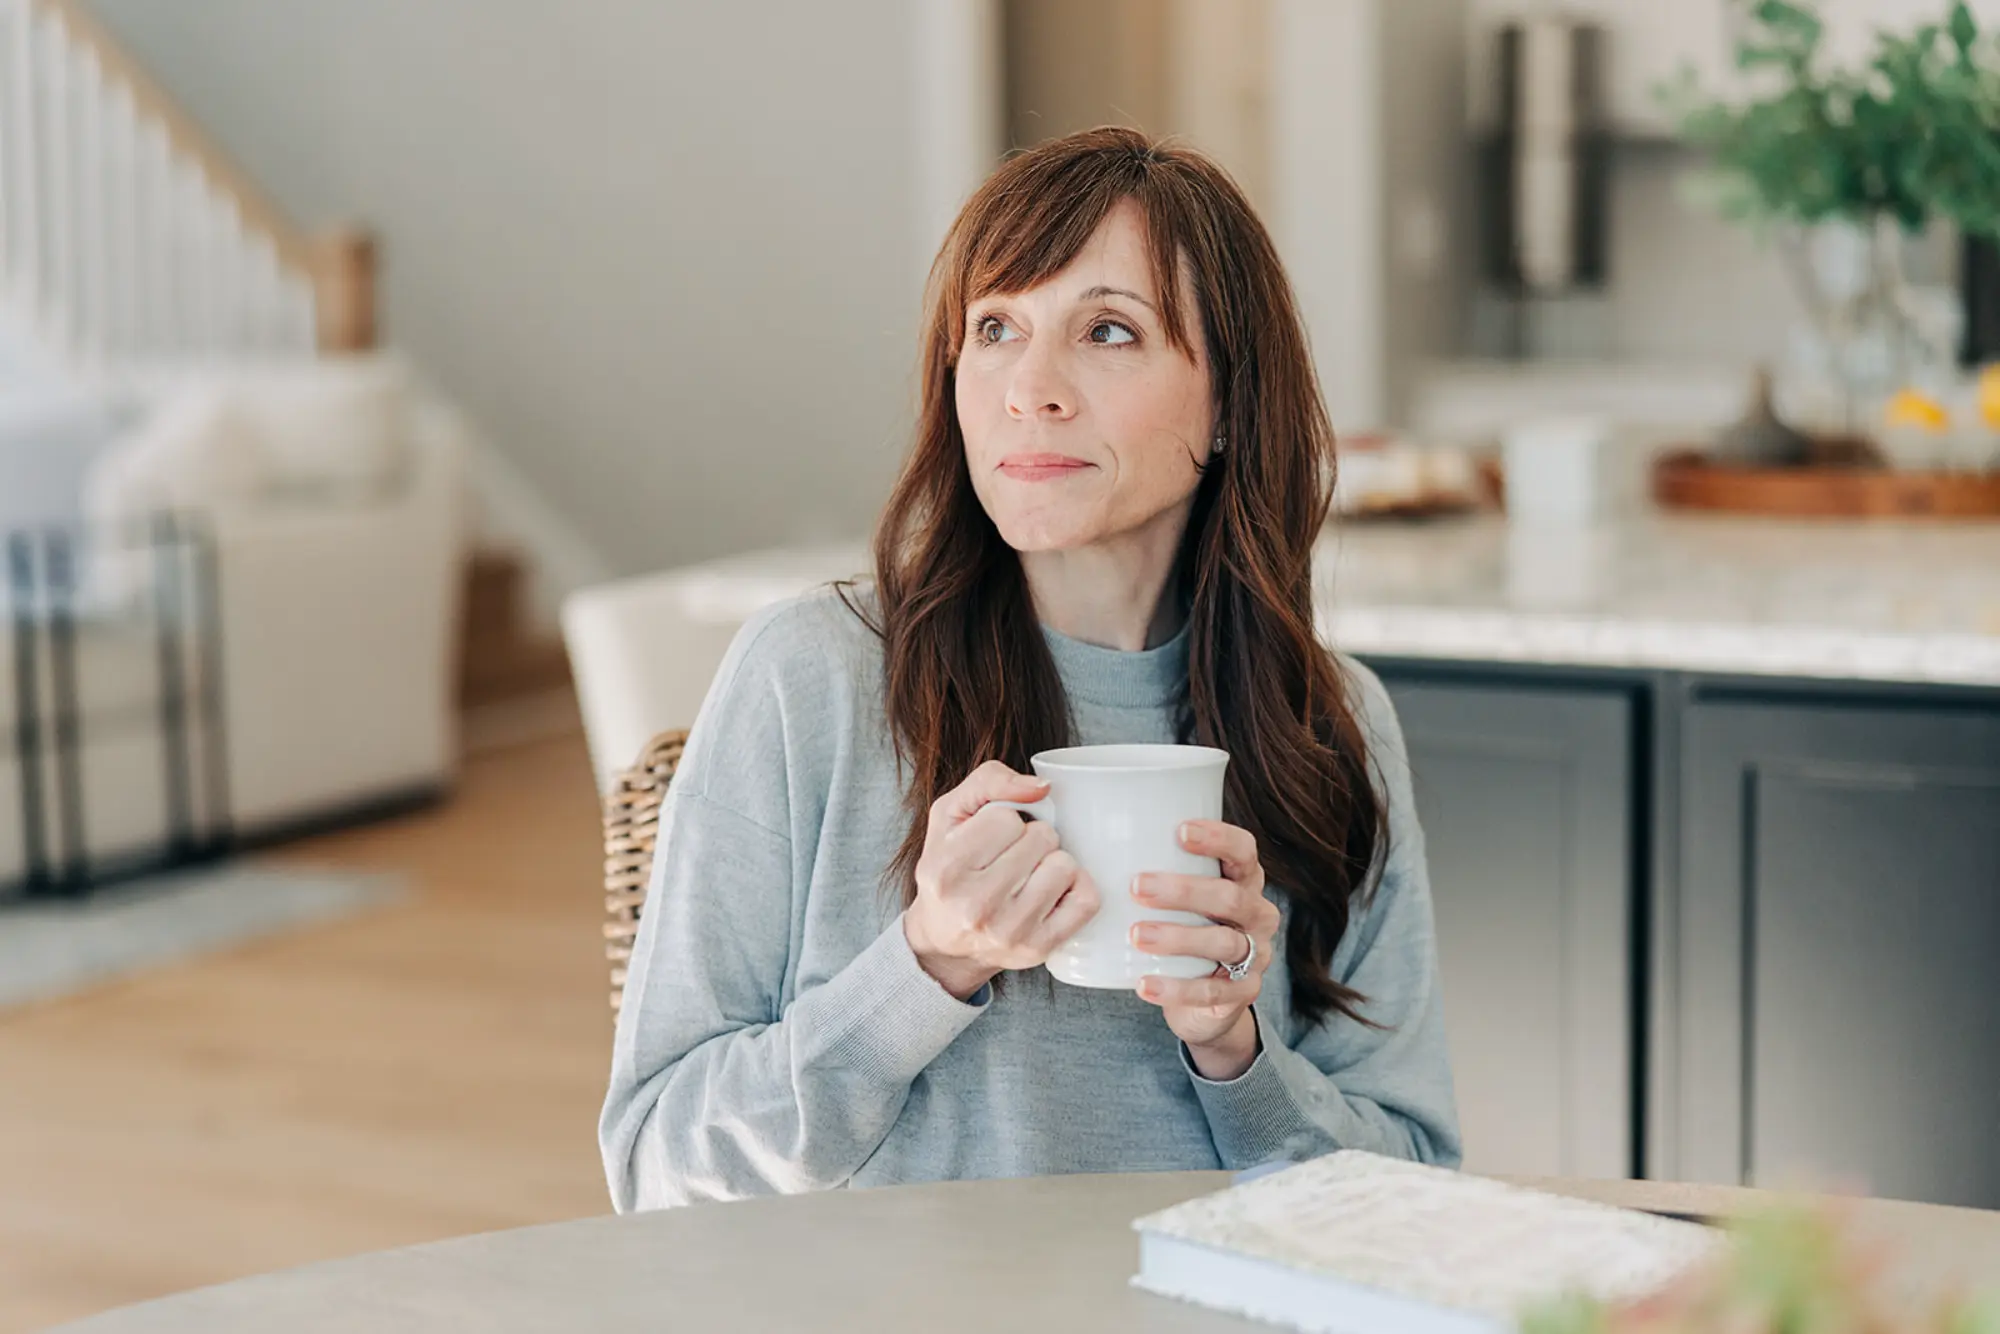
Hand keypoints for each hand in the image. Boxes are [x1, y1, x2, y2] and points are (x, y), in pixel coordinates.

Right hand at [902, 761, 1101, 1000]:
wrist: (946, 941)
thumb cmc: (949, 871)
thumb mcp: (950, 816)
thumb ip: (988, 782)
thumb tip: (1042, 787)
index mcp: (945, 869)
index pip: (1007, 818)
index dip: (1005, 821)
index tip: (992, 840)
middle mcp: (975, 905)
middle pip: (1041, 838)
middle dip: (1032, 839)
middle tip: (1012, 858)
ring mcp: (1009, 931)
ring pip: (1065, 865)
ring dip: (1053, 862)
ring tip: (1030, 875)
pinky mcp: (1039, 948)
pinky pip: (1086, 899)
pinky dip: (1076, 887)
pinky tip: (1053, 892)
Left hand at [1130, 819, 1279, 1079]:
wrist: (1207, 999)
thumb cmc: (1184, 927)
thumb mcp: (1179, 897)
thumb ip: (1153, 867)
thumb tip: (1083, 833)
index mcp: (1244, 880)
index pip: (1244, 851)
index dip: (1218, 838)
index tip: (1179, 832)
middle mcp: (1257, 914)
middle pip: (1230, 897)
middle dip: (1183, 891)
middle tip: (1136, 888)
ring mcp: (1256, 955)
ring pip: (1223, 942)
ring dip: (1177, 937)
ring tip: (1135, 935)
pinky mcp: (1243, 992)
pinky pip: (1212, 991)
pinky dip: (1176, 988)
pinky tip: (1143, 984)